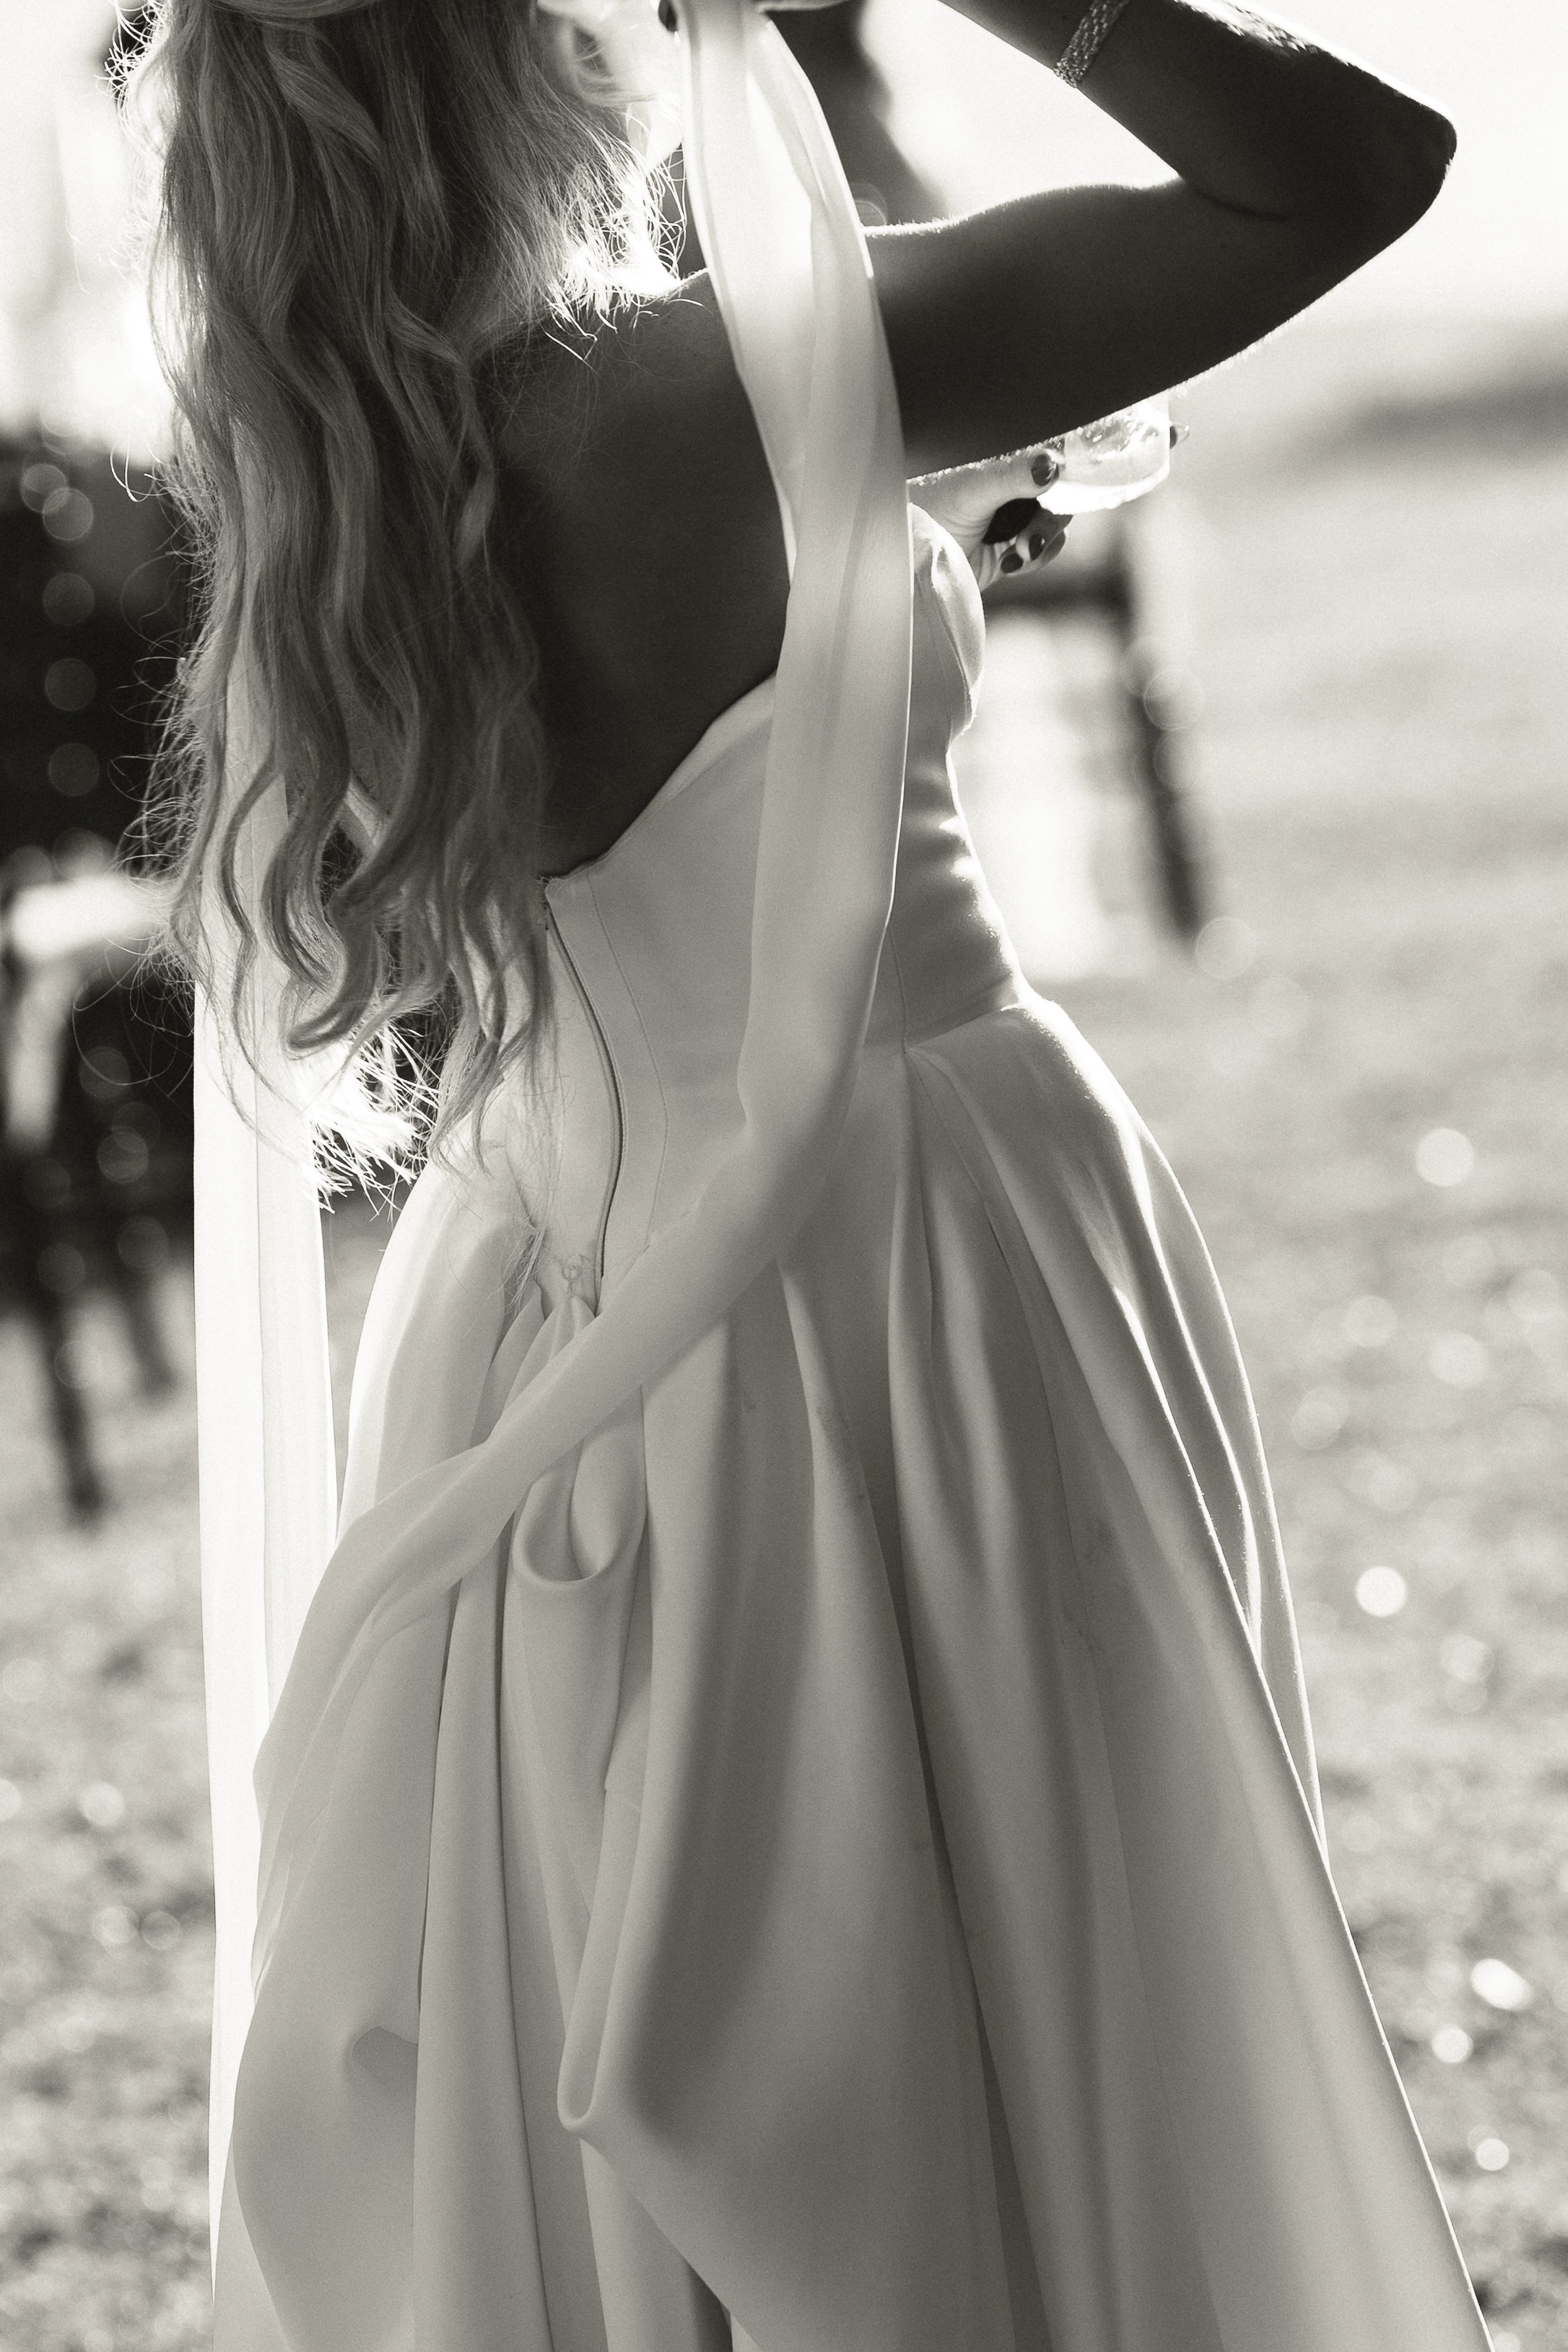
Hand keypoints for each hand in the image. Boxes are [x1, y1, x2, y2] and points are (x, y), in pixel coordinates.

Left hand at [907, 444, 1070, 592]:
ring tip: (1022, 550)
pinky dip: (1034, 559)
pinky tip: (1010, 563)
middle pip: (1057, 495)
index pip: (1045, 458)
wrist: (910, 564)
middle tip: (1036, 531)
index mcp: (1000, 464)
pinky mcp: (1009, 552)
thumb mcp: (972, 490)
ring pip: (1054, 525)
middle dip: (1053, 515)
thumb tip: (1052, 463)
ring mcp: (1011, 522)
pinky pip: (1042, 553)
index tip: (1066, 485)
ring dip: (1045, 539)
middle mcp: (1009, 489)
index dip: (1062, 470)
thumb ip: (1012, 475)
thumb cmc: (928, 515)